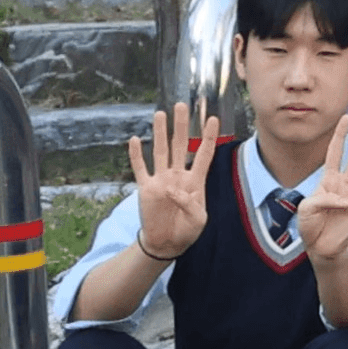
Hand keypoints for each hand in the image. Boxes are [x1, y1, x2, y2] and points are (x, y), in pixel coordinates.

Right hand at [126, 102, 219, 262]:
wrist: (167, 243)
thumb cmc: (187, 230)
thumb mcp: (199, 219)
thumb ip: (190, 204)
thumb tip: (174, 190)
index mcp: (196, 181)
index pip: (204, 153)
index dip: (209, 137)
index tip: (213, 118)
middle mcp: (178, 175)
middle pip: (181, 145)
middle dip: (182, 125)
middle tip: (182, 105)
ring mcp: (161, 180)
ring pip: (161, 151)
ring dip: (160, 133)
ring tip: (161, 114)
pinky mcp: (146, 188)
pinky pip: (140, 169)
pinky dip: (136, 155)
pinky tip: (134, 140)